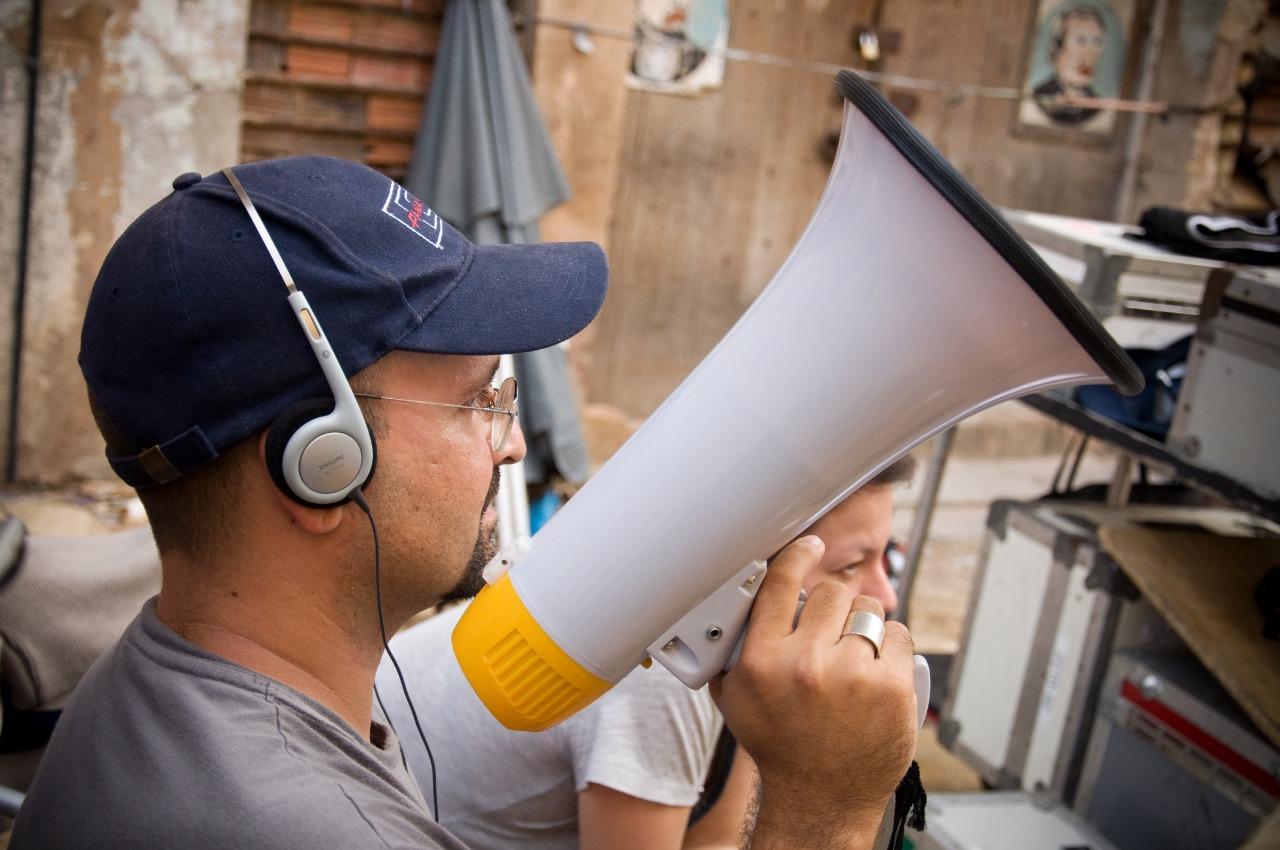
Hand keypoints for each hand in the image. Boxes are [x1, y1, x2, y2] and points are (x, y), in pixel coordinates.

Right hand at [711, 536, 916, 847]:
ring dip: (864, 624)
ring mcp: (854, 675)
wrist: (820, 798)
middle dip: (834, 607)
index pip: (782, 584)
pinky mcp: (894, 688)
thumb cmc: (780, 749)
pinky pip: (900, 637)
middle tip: (833, 631)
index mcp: (764, 661)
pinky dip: (893, 646)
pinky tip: (881, 666)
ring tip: (857, 652)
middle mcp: (807, 664)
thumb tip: (729, 608)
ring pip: (868, 612)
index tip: (810, 543)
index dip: (798, 555)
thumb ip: (732, 652)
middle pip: (831, 594)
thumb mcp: (737, 700)